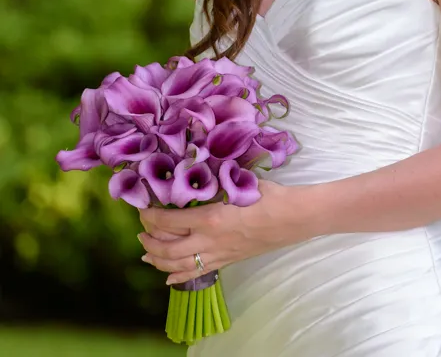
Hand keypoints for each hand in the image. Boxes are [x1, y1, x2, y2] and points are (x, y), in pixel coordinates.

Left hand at [137, 180, 301, 284]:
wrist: (293, 218)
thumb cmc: (268, 195)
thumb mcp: (238, 182)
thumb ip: (216, 180)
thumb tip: (196, 171)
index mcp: (210, 218)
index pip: (169, 221)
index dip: (150, 217)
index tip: (141, 209)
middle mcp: (209, 241)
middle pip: (168, 249)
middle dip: (149, 241)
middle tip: (140, 232)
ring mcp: (218, 254)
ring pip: (179, 266)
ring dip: (158, 261)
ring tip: (146, 254)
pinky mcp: (227, 261)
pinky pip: (197, 273)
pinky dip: (178, 277)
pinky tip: (168, 277)